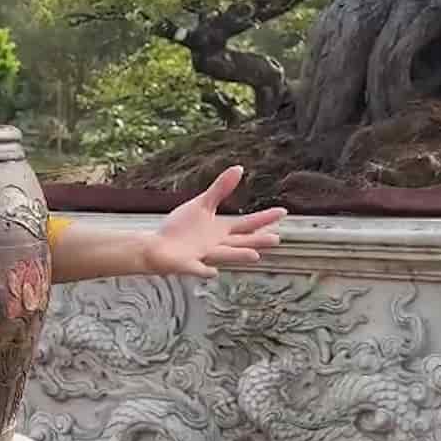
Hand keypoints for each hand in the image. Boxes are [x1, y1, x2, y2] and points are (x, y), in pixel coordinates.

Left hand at [146, 165, 285, 278]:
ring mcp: (202, 255)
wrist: (156, 247)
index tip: (283, 211)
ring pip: (224, 255)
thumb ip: (220, 189)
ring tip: (255, 256)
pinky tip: (213, 272)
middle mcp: (216, 244)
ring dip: (238, 255)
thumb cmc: (180, 228)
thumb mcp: (201, 205)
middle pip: (241, 241)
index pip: (247, 224)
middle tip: (277, 238)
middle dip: (257, 240)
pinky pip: (197, 268)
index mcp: (220, 230)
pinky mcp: (187, 264)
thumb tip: (239, 168)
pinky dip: (204, 270)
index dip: (264, 218)